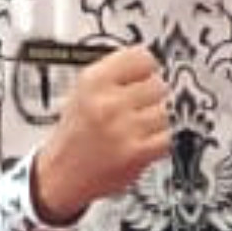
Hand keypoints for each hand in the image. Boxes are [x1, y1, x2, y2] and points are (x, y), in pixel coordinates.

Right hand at [28, 46, 170, 222]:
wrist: (61, 173)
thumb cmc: (74, 134)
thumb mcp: (83, 91)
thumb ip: (117, 73)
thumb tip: (152, 62)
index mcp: (93, 81)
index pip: (142, 57)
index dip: (147, 68)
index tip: (146, 76)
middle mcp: (108, 102)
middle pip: (158, 84)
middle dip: (153, 96)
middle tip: (141, 107)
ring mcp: (124, 128)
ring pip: (167, 110)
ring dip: (160, 119)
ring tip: (142, 125)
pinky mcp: (137, 153)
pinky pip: (170, 136)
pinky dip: (163, 139)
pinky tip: (147, 140)